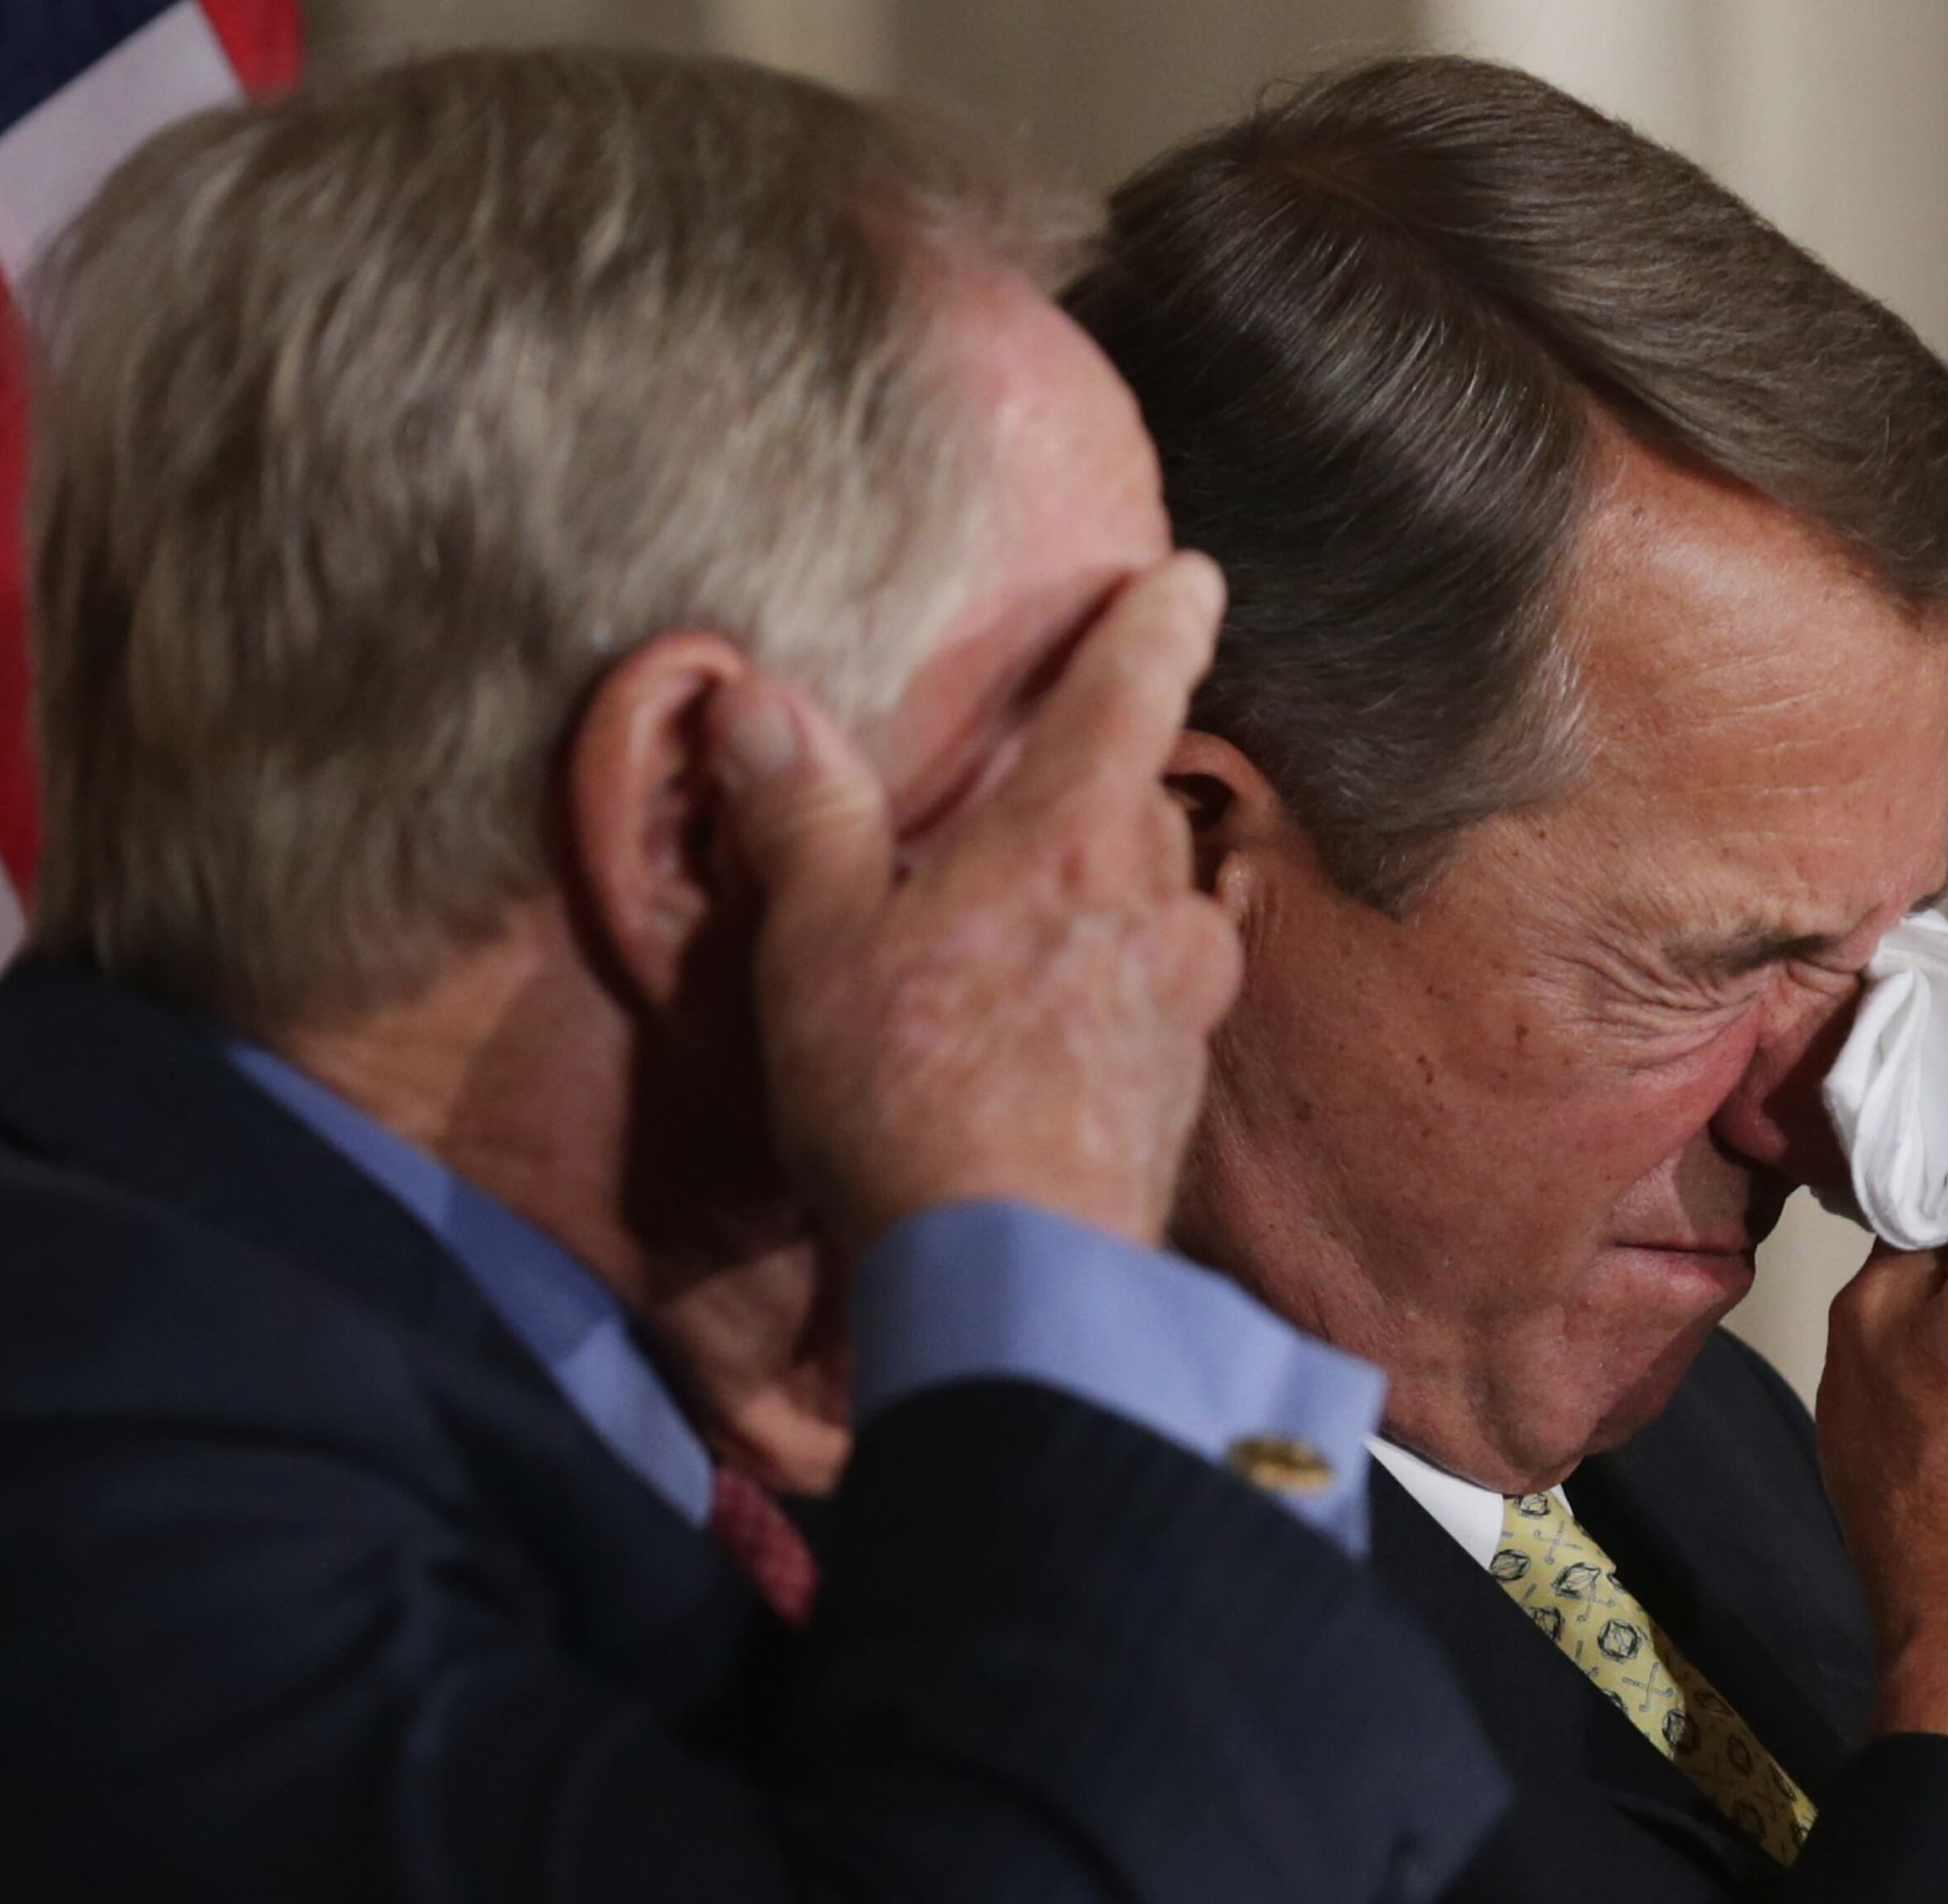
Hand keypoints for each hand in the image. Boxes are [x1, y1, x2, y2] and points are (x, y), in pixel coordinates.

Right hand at [708, 554, 1242, 1254]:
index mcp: (1071, 835)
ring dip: (1131, 889)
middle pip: (1151, 799)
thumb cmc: (909, 1093)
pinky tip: (1077, 1027)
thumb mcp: (819, 943)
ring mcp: (1180, 1007)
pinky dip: (1128, 989)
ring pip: (1172, 905)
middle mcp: (1152, 905)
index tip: (1192, 576)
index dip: (1161, 619)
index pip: (1135, 687)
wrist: (1013, 1283)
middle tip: (1062, 768)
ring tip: (1073, 902)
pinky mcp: (1177, 1099)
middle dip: (1115, 773)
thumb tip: (755, 700)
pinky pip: (1165, 1005)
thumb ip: (803, 817)